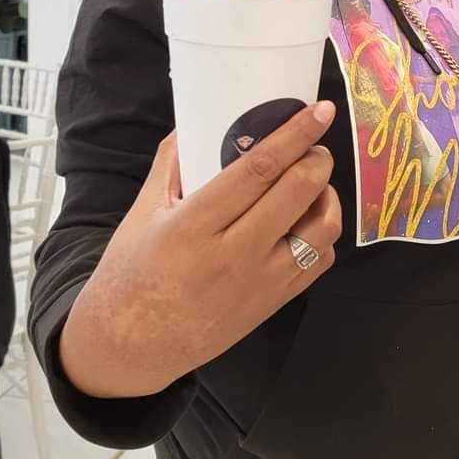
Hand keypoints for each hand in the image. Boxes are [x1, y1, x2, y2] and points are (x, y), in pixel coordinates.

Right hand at [60, 102, 341, 399]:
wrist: (132, 347)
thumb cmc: (131, 274)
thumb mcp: (142, 213)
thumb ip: (170, 164)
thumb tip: (194, 122)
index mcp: (194, 226)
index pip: (258, 170)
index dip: (294, 135)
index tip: (319, 111)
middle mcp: (233, 255)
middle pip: (297, 193)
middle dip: (317, 159)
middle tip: (314, 145)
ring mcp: (259, 283)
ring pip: (320, 229)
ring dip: (327, 196)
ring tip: (313, 183)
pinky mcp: (273, 304)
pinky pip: (318, 262)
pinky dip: (322, 234)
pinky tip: (307, 220)